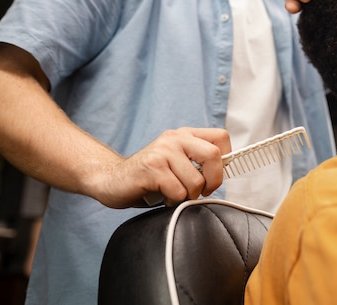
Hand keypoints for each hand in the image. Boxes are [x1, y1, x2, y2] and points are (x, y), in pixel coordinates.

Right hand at [97, 128, 230, 207]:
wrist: (111, 179)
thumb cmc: (149, 177)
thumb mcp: (177, 163)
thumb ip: (197, 163)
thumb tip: (224, 173)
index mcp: (185, 135)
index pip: (221, 137)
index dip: (225, 160)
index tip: (214, 176)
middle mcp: (175, 138)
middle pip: (214, 155)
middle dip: (214, 181)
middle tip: (202, 192)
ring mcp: (162, 151)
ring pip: (195, 180)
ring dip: (188, 196)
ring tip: (174, 194)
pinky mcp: (151, 168)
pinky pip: (178, 191)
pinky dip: (173, 201)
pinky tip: (162, 197)